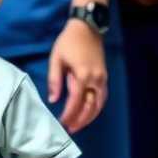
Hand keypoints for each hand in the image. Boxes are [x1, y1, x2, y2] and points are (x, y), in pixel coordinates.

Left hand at [48, 19, 106, 133]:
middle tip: (70, 129)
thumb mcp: (56, 59)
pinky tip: (88, 114)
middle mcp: (96, 79)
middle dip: (80, 120)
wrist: (87, 28)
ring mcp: (102, 79)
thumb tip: (53, 100)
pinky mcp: (104, 77)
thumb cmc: (68, 42)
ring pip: (99, 104)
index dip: (69, 114)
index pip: (76, 101)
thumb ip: (55, 80)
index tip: (62, 123)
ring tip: (78, 126)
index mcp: (82, 75)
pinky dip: (96, 108)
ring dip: (89, 117)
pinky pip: (102, 98)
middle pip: (90, 107)